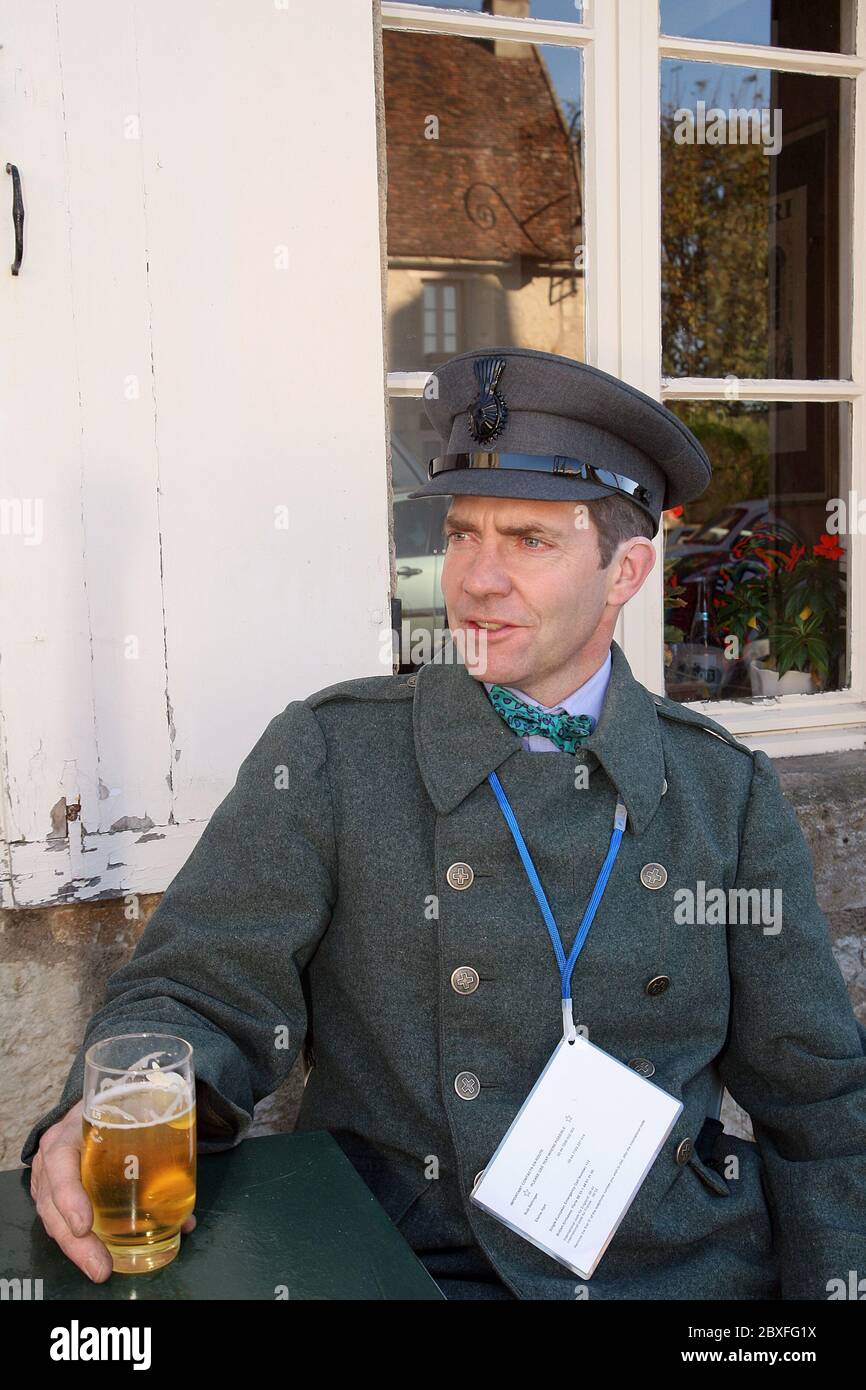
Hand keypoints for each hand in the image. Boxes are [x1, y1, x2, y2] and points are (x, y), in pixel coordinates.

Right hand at [29, 1098, 196, 1281]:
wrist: (97, 1102)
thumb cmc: (117, 1110)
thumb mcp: (132, 1116)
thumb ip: (160, 1152)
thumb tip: (187, 1217)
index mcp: (71, 1131)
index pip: (61, 1162)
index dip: (70, 1196)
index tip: (85, 1225)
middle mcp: (52, 1157)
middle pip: (53, 1204)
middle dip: (76, 1242)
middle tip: (101, 1266)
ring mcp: (47, 1178)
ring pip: (53, 1219)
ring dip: (78, 1248)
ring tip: (100, 1268)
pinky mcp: (52, 1193)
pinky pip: (60, 1221)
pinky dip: (79, 1242)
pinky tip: (96, 1256)